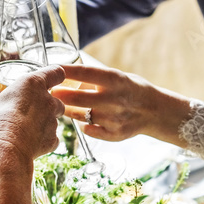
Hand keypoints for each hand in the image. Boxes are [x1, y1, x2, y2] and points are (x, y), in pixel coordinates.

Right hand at [0, 66, 65, 162]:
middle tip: (28, 109)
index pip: (56, 72)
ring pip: (54, 118)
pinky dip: (43, 139)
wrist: (5, 151)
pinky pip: (52, 137)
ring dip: (44, 121)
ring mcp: (53, 121)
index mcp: (33, 84)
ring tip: (25, 127)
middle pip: (56, 99)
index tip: (49, 79)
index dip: (54, 74)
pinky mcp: (53, 139)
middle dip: (46, 103)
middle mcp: (48, 100)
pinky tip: (28, 141)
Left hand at [54, 63, 190, 143]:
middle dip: (59, 94)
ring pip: (80, 115)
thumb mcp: (118, 77)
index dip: (65, 71)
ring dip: (67, 110)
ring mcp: (114, 118)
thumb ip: (95, 78)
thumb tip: (66, 76)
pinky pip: (89, 130)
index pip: (84, 73)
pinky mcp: (115, 134)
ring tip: (61, 105)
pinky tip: (83, 120)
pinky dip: (83, 125)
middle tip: (48, 92)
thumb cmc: (132, 90)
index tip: (52, 70)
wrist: (156, 111)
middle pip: (77, 98)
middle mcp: (115, 99)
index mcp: (116, 79)